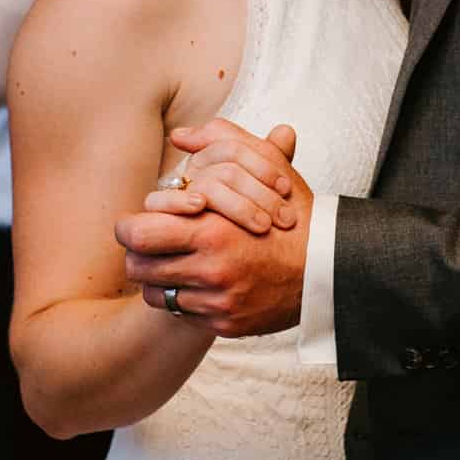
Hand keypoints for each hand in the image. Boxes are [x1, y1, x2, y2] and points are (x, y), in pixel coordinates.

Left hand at [116, 121, 310, 338]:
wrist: (330, 271)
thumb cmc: (295, 218)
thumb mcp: (267, 172)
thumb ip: (224, 144)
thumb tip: (180, 134)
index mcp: (212, 231)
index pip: (138, 234)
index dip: (129, 229)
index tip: (134, 224)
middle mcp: (210, 270)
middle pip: (138, 268)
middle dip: (139, 255)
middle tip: (148, 246)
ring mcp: (217, 301)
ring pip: (156, 295)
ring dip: (160, 280)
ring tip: (174, 265)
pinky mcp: (225, 324)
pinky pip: (183, 314)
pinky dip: (185, 299)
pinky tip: (199, 284)